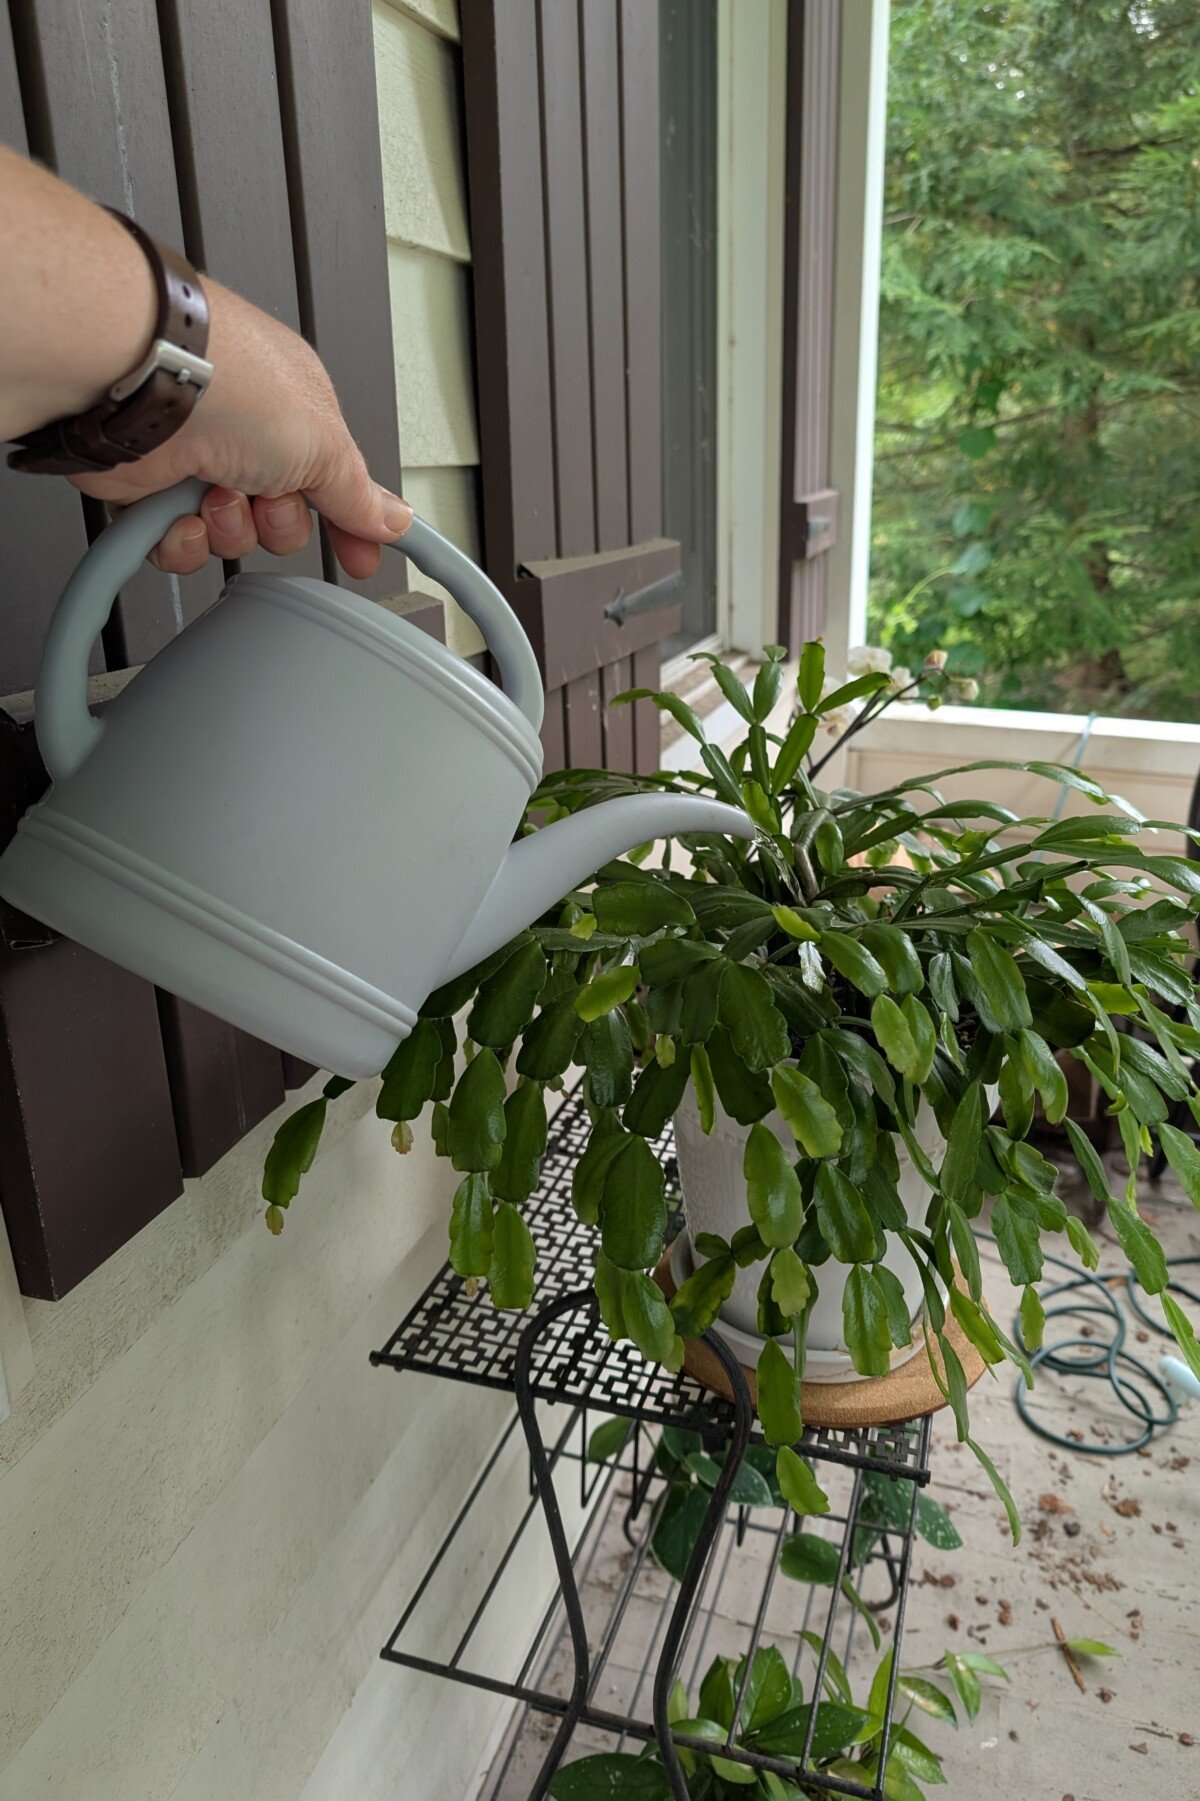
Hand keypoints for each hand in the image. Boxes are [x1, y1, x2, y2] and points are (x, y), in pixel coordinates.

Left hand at [73, 279, 411, 579]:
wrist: (139, 383)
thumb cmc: (230, 381)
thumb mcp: (323, 445)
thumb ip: (358, 494)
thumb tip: (394, 518)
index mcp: (297, 414)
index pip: (336, 483)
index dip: (350, 525)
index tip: (361, 558)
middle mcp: (247, 435)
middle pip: (283, 521)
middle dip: (276, 521)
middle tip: (265, 494)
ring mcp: (197, 460)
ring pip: (232, 537)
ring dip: (227, 527)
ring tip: (214, 491)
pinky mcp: (149, 489)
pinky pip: (179, 546)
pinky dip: (180, 540)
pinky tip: (178, 511)